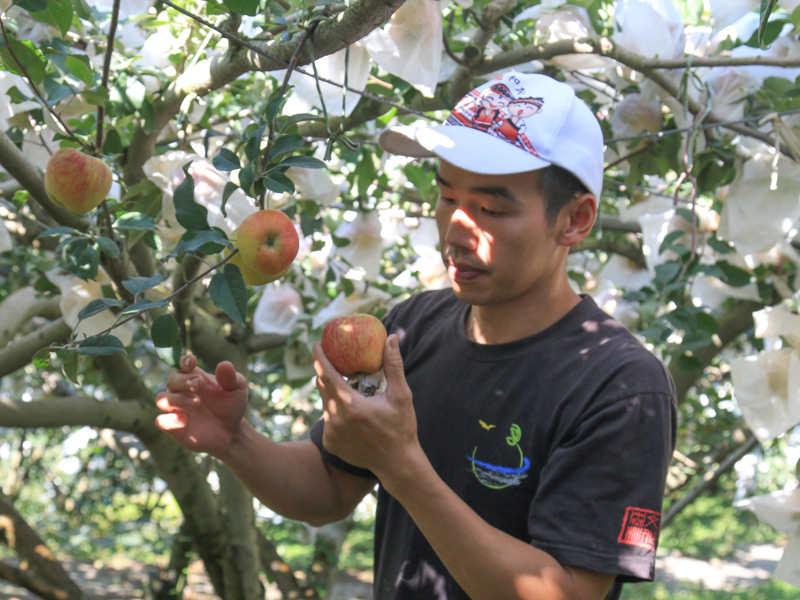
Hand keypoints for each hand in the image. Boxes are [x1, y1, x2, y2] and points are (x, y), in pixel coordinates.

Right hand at [155, 355, 247, 456]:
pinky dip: (168, 420)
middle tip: (198, 384)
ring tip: (196, 403)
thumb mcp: (237, 389)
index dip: (183, 361)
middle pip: (172, 380)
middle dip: (183, 381)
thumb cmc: (231, 405)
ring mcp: (177, 409)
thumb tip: (224, 364)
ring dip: (177, 399)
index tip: (191, 362)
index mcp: (195, 377)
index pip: (182, 365)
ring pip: (162, 399)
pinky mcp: (174, 428)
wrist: (232, 431)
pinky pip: (161, 422)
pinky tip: (184, 421)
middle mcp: (182, 391)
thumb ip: (231, 377)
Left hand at [313, 334, 421, 479]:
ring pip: (326, 403)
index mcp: (351, 405)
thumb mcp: (401, 396)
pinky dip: (337, 412)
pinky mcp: (330, 443)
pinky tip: (353, 415)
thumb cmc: (401, 428)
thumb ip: (393, 366)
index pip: (327, 374)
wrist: (397, 463)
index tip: (316, 344)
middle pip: (323, 387)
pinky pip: (329, 420)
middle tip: (336, 362)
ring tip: (350, 391)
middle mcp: (336, 419)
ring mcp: (331, 433)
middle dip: (327, 373)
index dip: (319, 357)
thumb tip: (392, 338)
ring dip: (334, 394)